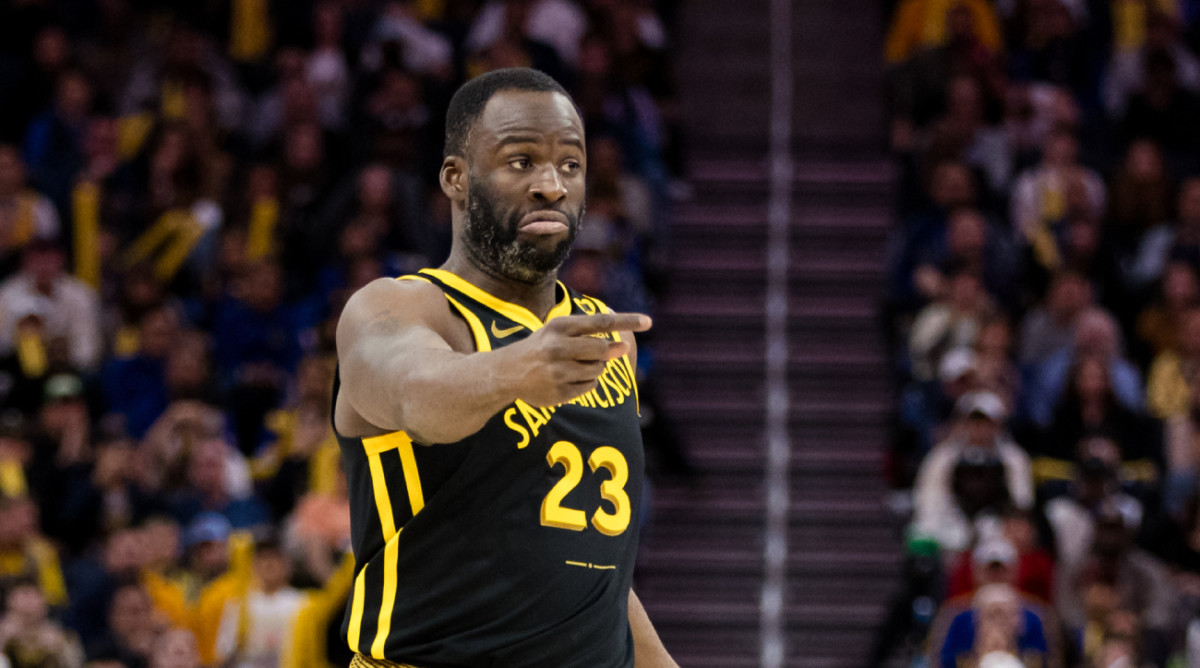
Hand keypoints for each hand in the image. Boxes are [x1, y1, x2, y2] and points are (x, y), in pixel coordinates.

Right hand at [507, 312, 649, 406]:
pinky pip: (590, 387)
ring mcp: (558, 372)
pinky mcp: (558, 392)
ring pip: (597, 370)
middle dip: (605, 353)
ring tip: (573, 366)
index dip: (627, 321)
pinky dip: (586, 383)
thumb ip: (592, 336)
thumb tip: (625, 346)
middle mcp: (557, 348)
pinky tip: (567, 379)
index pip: (601, 322)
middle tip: (595, 354)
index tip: (649, 322)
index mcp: (559, 327)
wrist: (507, 372)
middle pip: (602, 350)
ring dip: (594, 369)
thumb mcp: (560, 333)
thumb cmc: (541, 347)